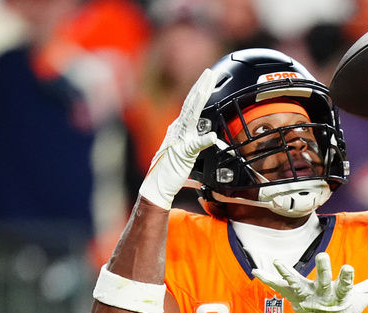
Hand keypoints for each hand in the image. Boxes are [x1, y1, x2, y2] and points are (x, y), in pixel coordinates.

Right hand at [138, 69, 217, 209]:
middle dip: (201, 86)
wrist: (157, 186)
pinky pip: (194, 146)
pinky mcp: (182, 154)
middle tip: (210, 72)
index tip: (208, 78)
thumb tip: (207, 138)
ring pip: (191, 115)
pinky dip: (202, 140)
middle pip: (191, 103)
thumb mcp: (186, 154)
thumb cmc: (170, 171)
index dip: (200, 91)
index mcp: (179, 129)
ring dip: (199, 100)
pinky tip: (211, 136)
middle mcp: (178, 130)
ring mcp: (179, 140)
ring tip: (207, 86)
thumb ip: (195, 143)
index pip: (191, 105)